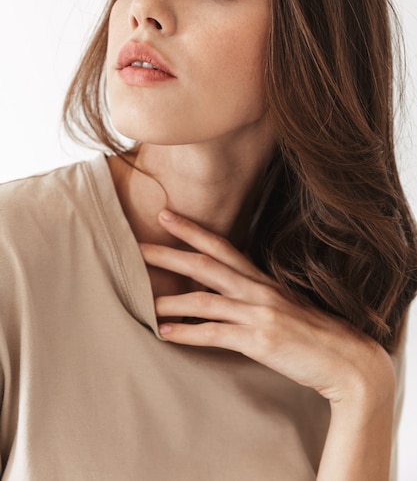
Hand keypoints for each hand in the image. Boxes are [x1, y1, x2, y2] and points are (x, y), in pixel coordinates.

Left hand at [139, 209, 394, 408]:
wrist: (347, 360)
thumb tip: (225, 297)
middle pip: (205, 264)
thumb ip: (255, 297)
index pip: (221, 246)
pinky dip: (187, 333)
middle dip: (170, 253)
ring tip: (144, 301)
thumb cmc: (314, 334)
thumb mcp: (284, 305)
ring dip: (170, 300)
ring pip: (204, 299)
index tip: (166, 216)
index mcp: (262, 279)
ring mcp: (258, 313)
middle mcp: (258, 290)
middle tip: (139, 246)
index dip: (192, 230)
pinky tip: (165, 335)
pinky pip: (214, 333)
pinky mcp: (259, 339)